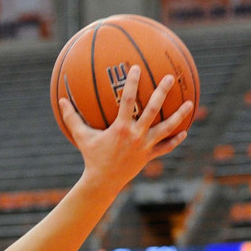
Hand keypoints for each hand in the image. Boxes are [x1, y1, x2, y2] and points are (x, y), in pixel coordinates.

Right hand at [59, 65, 193, 192]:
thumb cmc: (91, 157)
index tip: (136, 68)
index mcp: (120, 128)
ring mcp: (145, 145)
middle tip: (170, 78)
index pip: (128, 101)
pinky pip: (166, 147)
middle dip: (162, 92)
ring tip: (190, 103)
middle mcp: (136, 135)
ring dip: (179, 115)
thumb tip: (61, 100)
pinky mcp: (149, 156)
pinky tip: (184, 131)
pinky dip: (175, 140)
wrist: (103, 182)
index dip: (132, 83)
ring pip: (167, 128)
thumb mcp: (81, 137)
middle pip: (153, 110)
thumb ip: (72, 118)